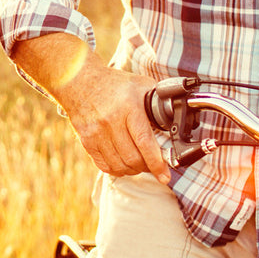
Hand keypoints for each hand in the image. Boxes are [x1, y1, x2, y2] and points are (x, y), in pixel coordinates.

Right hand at [55, 60, 169, 184]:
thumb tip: (179, 113)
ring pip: (119, 165)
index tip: (165, 176)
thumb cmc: (115, 84)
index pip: (145, 143)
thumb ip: (160, 99)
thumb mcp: (141, 84)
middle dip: (147, 167)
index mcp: (129, 107)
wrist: (79, 80)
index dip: (157, 163)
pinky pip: (104, 165)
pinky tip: (123, 164)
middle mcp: (111, 121)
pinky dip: (117, 170)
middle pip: (133, 158)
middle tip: (153, 166)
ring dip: (133, 170)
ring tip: (139, 164)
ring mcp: (96, 132)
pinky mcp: (86, 140)